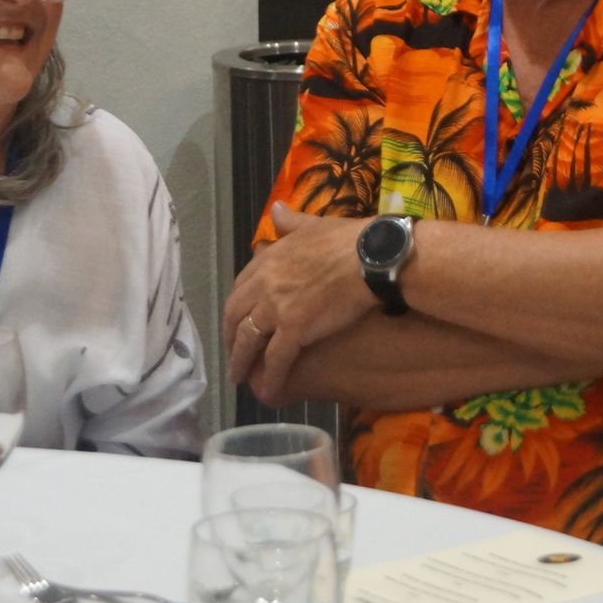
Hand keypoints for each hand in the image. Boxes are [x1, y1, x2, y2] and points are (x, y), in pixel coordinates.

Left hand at [222, 203, 378, 402]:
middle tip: (233, 353)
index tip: (237, 321)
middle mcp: (264, 283)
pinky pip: (274, 360)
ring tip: (240, 378)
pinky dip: (268, 378)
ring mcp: (276, 307)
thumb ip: (292, 223)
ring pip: (248, 341)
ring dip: (241, 362)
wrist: (372, 257)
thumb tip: (277, 209)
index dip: (236, 308)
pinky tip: (267, 393)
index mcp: (268, 259)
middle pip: (235, 315)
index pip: (240, 287)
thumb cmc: (350, 240)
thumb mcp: (315, 225)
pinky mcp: (294, 329)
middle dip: (230, 337)